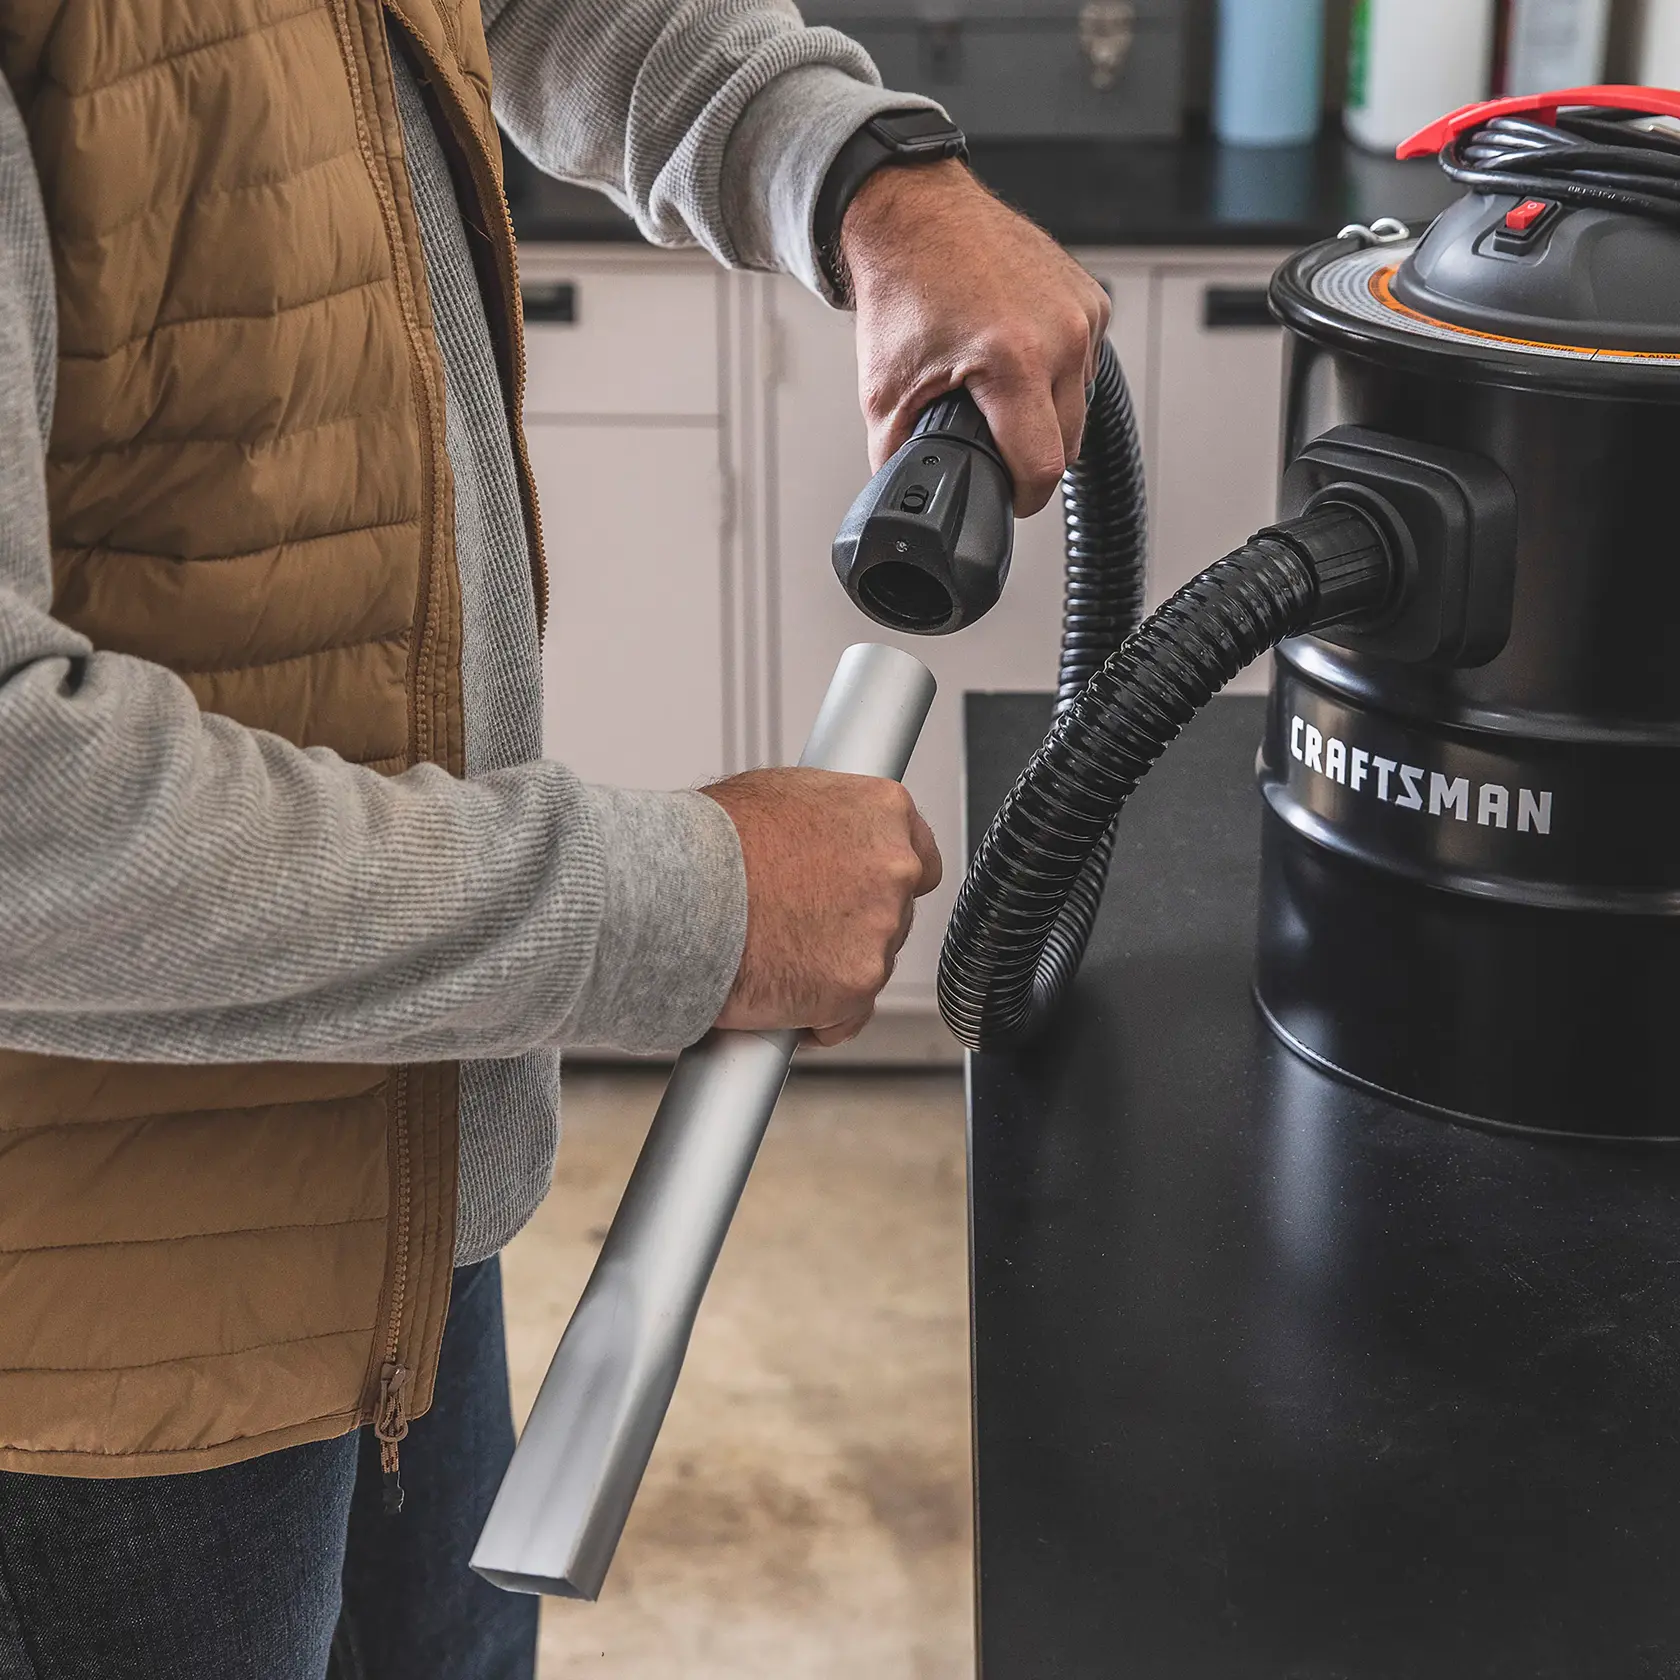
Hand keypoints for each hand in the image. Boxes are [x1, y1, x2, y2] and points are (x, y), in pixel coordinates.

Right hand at [702, 768, 941, 1046]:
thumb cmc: (711, 841)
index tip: (863, 893)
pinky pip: (846, 1017)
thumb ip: (826, 822)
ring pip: (871, 966)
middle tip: (799, 928)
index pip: (920, 857)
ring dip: (833, 971)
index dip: (885, 882)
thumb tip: (823, 838)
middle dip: (852, 928)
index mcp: (882, 812)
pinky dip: (818, 1018)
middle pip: (893, 916)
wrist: (678, 890)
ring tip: (775, 957)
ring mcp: (879, 931)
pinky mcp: (855, 986)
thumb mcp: (780, 795)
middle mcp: (894, 868)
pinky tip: (780, 996)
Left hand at [839, 158, 1110, 516]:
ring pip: (1081, 405)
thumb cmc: (902, 288)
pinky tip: (1020, 357)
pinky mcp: (1093, 298)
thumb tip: (906, 492)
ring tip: (1000, 391)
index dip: (1022, 496)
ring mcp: (1083, 314)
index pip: (1044, 467)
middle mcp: (1062, 334)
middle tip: (992, 442)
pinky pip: (1085, 365)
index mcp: (1015, 361)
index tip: (1007, 497)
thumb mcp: (884, 389)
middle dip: (1031, 454)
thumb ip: (896, 454)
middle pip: (1069, 444)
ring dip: (1047, 413)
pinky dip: (1056, 373)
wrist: (914, 215)